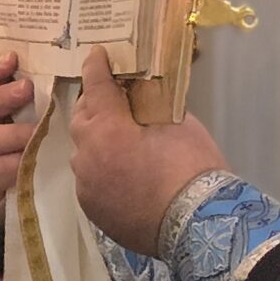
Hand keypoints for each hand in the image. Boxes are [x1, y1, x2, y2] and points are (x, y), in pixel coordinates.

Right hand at [0, 54, 33, 217]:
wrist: (24, 206)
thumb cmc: (35, 158)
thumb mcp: (40, 127)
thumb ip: (44, 104)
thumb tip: (79, 72)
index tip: (12, 57)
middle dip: (2, 96)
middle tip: (27, 88)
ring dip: (10, 134)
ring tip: (34, 132)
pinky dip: (8, 165)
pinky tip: (25, 163)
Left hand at [69, 49, 227, 257]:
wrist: (197, 225)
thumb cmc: (193, 168)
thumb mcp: (179, 124)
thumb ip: (153, 106)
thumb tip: (144, 100)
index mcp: (107, 128)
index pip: (96, 86)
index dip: (96, 67)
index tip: (96, 55)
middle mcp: (87, 156)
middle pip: (82, 119)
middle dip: (94, 106)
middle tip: (111, 100)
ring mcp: (87, 186)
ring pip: (84, 153)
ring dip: (97, 142)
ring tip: (120, 142)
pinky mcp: (93, 210)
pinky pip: (91, 181)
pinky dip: (102, 172)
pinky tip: (122, 174)